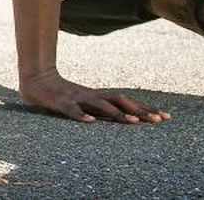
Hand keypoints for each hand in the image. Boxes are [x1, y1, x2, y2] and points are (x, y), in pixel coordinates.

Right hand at [18, 69, 168, 123]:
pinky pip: (72, 111)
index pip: (127, 101)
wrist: (36, 81)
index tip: (166, 117)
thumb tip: (126, 117)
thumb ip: (103, 108)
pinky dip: (81, 116)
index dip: (146, 108)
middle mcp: (92, 95)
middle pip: (120, 100)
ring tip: (132, 122)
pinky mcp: (61, 104)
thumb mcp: (87, 102)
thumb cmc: (64, 95)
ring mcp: (77, 98)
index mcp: (99, 96)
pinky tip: (90, 122)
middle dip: (139, 110)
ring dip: (117, 113)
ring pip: (100, 104)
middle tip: (158, 121)